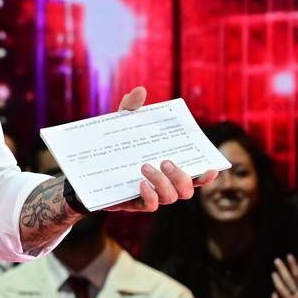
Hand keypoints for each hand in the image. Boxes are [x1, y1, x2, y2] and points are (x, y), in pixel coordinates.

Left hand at [104, 86, 219, 212]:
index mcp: (166, 168)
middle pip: (186, 190)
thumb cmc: (113, 147)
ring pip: (170, 198)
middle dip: (181, 176)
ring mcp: (149, 195)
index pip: (193, 175)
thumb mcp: (120, 126)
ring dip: (163, 183)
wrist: (87, 168)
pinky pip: (149, 206)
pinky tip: (140, 184)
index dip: (206, 175)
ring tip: (145, 167)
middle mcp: (162, 184)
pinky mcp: (132, 203)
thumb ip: (130, 109)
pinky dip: (149, 197)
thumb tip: (140, 91)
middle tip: (165, 161)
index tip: (211, 168)